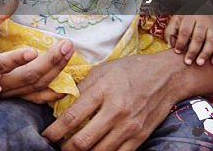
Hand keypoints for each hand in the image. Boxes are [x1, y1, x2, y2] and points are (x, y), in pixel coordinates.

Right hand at [0, 3, 74, 103]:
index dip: (15, 59)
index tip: (33, 50)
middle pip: (24, 77)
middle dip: (48, 62)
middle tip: (66, 45)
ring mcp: (5, 91)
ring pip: (33, 87)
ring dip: (54, 72)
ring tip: (68, 53)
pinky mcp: (13, 94)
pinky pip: (34, 98)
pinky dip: (50, 94)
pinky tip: (65, 87)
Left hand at [41, 51, 185, 150]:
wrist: (167, 76)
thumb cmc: (130, 70)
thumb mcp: (102, 71)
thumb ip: (81, 88)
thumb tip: (60, 104)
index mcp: (102, 90)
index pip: (71, 117)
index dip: (54, 131)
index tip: (46, 136)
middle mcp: (116, 110)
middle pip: (83, 141)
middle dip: (65, 148)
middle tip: (57, 146)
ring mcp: (130, 126)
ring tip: (73, 149)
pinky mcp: (141, 137)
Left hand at [165, 14, 212, 64]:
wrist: (201, 2)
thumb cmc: (186, 15)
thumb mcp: (176, 19)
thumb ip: (170, 31)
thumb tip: (170, 46)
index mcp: (189, 16)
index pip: (185, 31)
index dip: (181, 42)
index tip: (177, 52)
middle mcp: (203, 20)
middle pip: (198, 37)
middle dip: (193, 51)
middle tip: (188, 62)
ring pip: (211, 40)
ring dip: (206, 53)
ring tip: (200, 63)